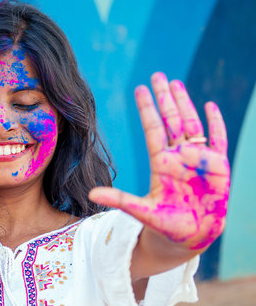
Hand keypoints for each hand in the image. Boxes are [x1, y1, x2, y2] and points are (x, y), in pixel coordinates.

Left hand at [89, 72, 229, 249]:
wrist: (190, 236)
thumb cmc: (164, 224)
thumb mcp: (141, 210)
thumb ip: (119, 200)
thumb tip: (91, 194)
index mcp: (160, 162)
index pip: (153, 128)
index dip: (147, 108)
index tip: (138, 88)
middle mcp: (178, 156)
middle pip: (171, 120)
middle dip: (164, 98)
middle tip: (157, 75)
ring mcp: (199, 159)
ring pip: (192, 125)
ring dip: (185, 104)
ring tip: (176, 83)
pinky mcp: (218, 167)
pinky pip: (218, 140)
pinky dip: (216, 123)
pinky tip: (210, 106)